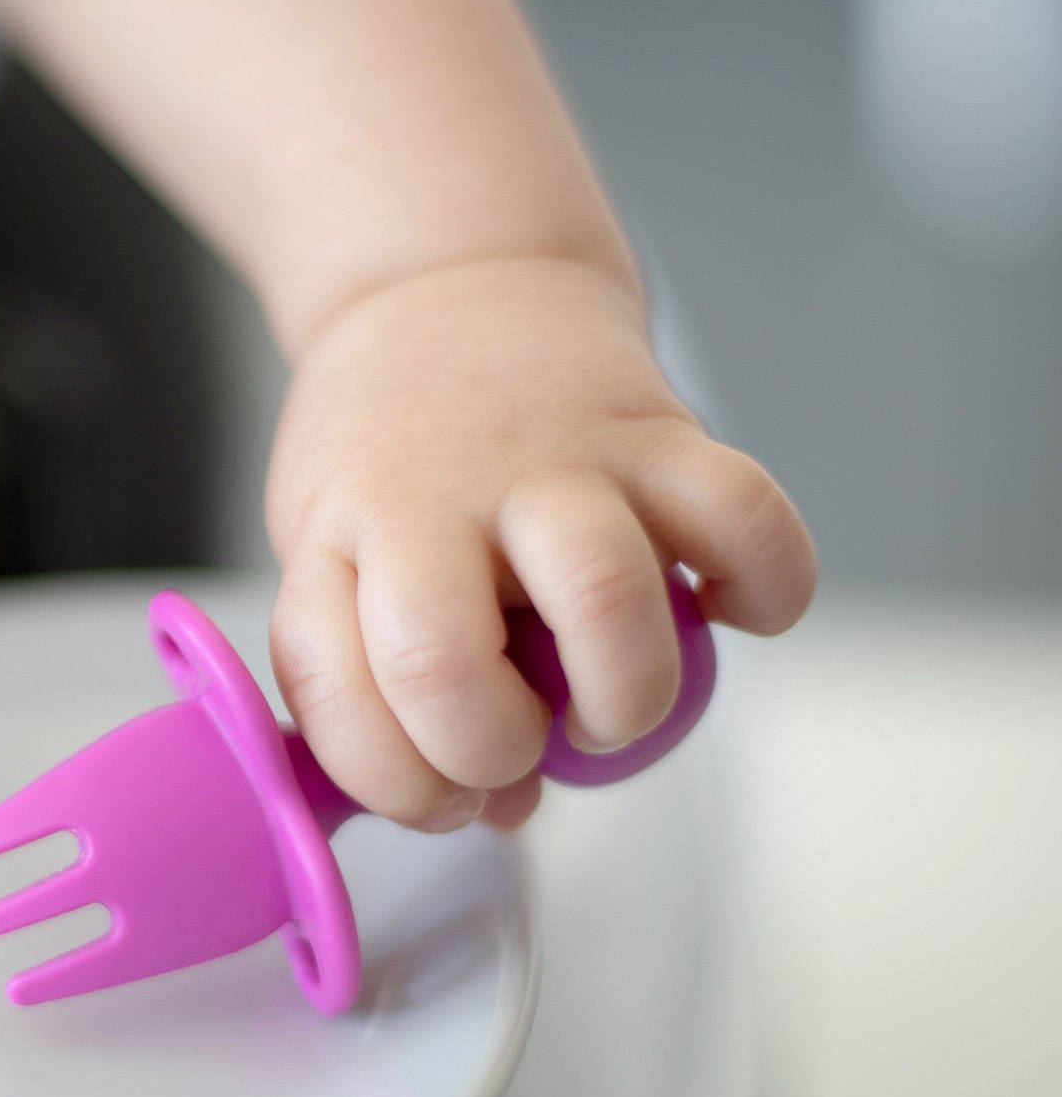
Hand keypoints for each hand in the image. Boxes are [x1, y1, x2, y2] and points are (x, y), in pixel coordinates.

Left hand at [265, 257, 815, 831]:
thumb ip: (385, 679)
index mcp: (338, 541)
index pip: (339, 700)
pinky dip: (763, 590)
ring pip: (601, 595)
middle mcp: (435, 498)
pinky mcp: (658, 430)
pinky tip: (725, 609)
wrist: (446, 289)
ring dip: (619, 697)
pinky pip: (748, 519)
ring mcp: (552, 459)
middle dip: (488, 752)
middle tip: (517, 743)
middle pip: (441, 665)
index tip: (441, 791)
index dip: (398, 786)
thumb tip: (502, 808)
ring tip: (607, 703)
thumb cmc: (388, 456)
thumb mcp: (332, 553)